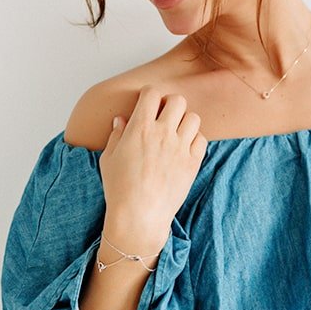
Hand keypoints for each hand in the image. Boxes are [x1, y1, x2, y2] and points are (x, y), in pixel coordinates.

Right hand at [99, 84, 207, 242]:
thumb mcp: (109, 158)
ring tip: (176, 133)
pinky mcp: (192, 163)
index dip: (150, 95)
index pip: (152, 93)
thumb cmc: (119, 189)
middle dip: (170, 105)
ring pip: (193, 117)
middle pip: (177, 100)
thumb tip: (121, 120)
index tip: (148, 104)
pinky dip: (194, 141)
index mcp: (139, 128)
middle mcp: (162, 133)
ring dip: (184, 122)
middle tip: (164, 117)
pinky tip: (184, 149)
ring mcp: (180, 147)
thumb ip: (117, 135)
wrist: (139, 216)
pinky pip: (202, 139)